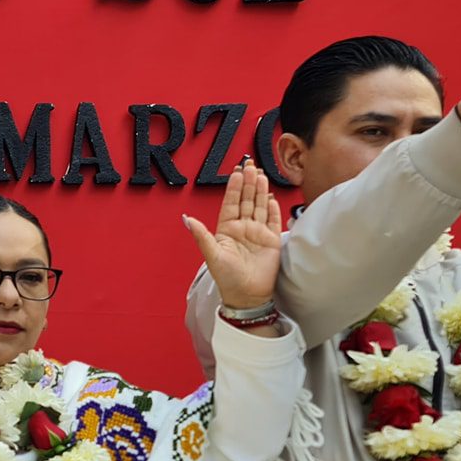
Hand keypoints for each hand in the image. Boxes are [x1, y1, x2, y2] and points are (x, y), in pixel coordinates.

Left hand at [183, 160, 282, 309]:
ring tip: (261, 174)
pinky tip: (272, 197)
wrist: (247, 295)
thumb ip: (201, 235)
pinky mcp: (272, 241)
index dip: (233, 188)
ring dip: (261, 191)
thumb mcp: (212, 255)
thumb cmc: (227, 277)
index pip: (231, 203)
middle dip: (248, 183)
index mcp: (227, 229)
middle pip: (247, 201)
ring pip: (260, 207)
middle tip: (250, 165)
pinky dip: (273, 209)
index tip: (235, 171)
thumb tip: (186, 219)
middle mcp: (243, 228)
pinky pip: (273, 221)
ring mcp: (258, 233)